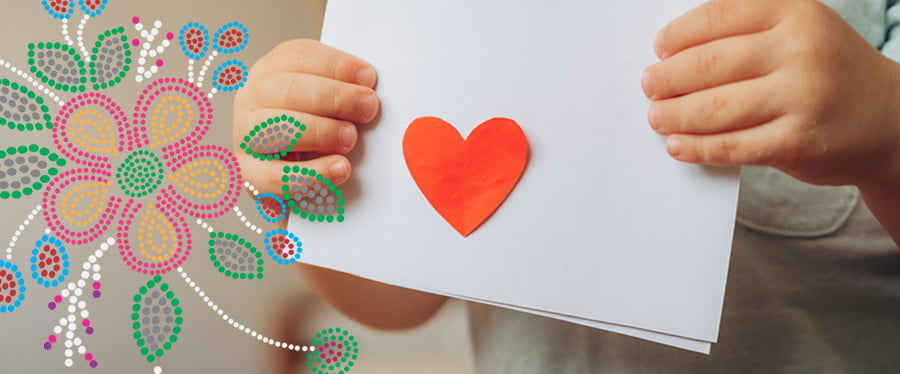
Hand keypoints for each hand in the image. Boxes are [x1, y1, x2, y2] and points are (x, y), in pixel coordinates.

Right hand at [232, 39, 378, 221]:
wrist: (294, 176)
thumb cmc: (314, 132)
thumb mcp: (326, 103)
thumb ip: (343, 92)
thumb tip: (369, 93)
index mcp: (272, 71)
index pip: (299, 56)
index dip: (337, 65)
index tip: (368, 79)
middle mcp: (252, 99)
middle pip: (289, 90)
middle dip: (335, 97)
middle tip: (367, 108)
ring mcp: (245, 136)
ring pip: (276, 129)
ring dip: (321, 132)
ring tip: (350, 138)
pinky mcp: (250, 174)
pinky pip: (278, 176)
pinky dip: (313, 174)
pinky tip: (339, 169)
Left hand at [641, 0, 899, 188]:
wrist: (889, 121)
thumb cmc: (827, 73)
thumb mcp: (799, 31)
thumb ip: (747, 32)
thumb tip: (671, 52)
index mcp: (795, 13)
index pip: (718, 17)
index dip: (679, 35)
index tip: (660, 49)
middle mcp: (800, 49)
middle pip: (709, 63)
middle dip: (668, 78)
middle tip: (651, 86)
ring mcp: (801, 96)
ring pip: (715, 107)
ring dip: (675, 115)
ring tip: (658, 117)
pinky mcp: (798, 142)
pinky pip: (732, 146)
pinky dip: (698, 147)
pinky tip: (678, 146)